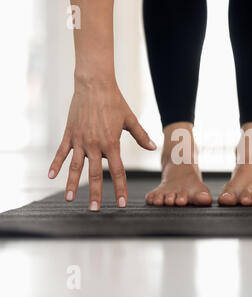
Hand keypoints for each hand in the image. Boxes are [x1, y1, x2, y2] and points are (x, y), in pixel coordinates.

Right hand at [48, 80, 155, 210]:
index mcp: (111, 143)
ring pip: (75, 166)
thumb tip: (153, 147)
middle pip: (95, 174)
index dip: (120, 188)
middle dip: (95, 193)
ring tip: (69, 199)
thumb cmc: (114, 102)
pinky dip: (56, 164)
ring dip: (72, 184)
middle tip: (94, 209)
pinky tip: (52, 176)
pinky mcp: (70, 134)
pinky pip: (62, 152)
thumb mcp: (130, 119)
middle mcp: (95, 145)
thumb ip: (140, 135)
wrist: (94, 85)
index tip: (121, 203)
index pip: (118, 171)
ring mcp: (80, 140)